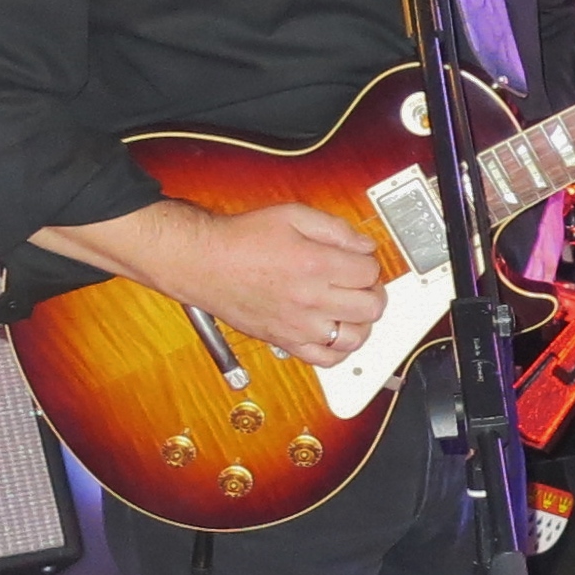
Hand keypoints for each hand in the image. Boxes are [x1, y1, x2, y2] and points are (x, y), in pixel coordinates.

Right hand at [183, 202, 388, 366]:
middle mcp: (310, 299)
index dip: (369, 263)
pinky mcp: (284, 342)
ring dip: (361, 322)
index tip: (358, 260)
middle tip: (360, 283)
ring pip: (355, 338)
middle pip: (371, 307)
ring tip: (350, 308)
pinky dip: (339, 350)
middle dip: (372, 292)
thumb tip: (364, 245)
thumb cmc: (241, 239)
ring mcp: (298, 325)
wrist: (202, 262)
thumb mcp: (292, 215)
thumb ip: (335, 228)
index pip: (370, 272)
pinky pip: (326, 359)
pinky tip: (335, 332)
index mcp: (316, 264)